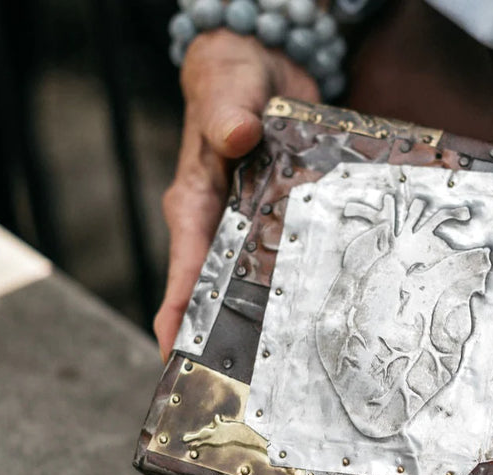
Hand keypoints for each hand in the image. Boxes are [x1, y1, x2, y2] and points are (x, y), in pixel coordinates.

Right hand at [154, 29, 319, 359]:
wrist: (263, 72)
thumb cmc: (233, 81)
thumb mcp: (227, 89)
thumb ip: (227, 113)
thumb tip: (236, 135)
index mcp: (196, 205)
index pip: (182, 269)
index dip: (178, 315)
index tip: (176, 357)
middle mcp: (219, 226)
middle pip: (216, 291)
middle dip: (222, 336)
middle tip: (241, 384)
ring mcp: (249, 229)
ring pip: (252, 285)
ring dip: (263, 322)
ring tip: (283, 368)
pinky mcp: (277, 225)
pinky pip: (283, 264)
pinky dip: (294, 290)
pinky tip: (317, 317)